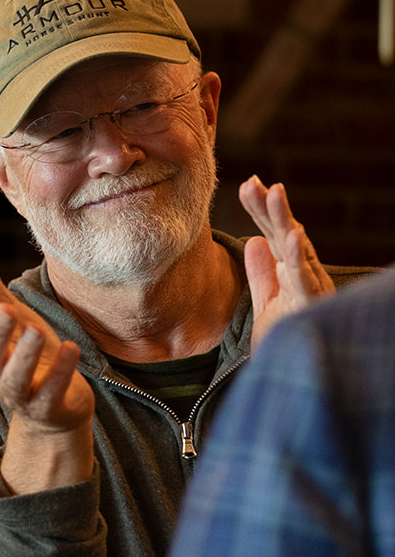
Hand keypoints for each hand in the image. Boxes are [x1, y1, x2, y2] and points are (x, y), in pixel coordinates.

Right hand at [0, 236, 94, 491]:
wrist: (50, 404)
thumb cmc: (20, 347)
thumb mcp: (2, 310)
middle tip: (5, 310)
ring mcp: (18, 392)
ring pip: (14, 378)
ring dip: (24, 356)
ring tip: (35, 331)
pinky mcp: (47, 406)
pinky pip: (50, 393)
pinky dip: (60, 372)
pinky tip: (71, 348)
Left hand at [239, 176, 332, 346]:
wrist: (292, 374)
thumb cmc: (286, 336)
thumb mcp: (266, 301)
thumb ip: (261, 273)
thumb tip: (253, 241)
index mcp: (291, 271)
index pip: (273, 234)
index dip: (260, 210)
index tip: (246, 184)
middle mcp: (304, 274)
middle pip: (285, 234)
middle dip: (270, 207)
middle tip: (255, 182)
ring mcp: (310, 288)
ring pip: (297, 249)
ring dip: (286, 221)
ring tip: (274, 194)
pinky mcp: (311, 306)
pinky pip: (305, 280)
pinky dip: (297, 258)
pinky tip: (291, 236)